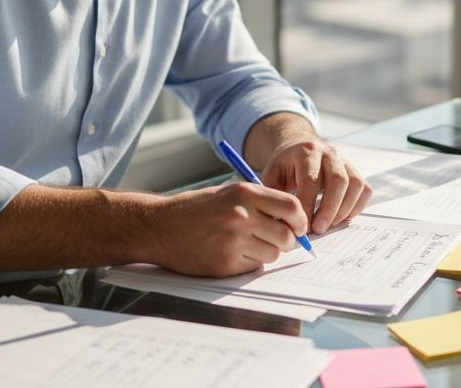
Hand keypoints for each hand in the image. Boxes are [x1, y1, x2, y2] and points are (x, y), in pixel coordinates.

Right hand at [146, 181, 307, 276]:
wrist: (160, 226)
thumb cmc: (195, 208)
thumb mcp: (229, 193)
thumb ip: (260, 203)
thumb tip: (292, 220)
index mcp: (245, 193)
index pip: (291, 207)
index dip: (300, 220)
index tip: (299, 226)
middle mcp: (241, 215)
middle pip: (287, 236)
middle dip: (288, 241)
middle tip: (279, 240)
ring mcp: (233, 241)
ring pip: (273, 254)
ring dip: (267, 252)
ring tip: (249, 244)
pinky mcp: (225, 263)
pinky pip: (254, 266)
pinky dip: (250, 262)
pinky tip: (232, 252)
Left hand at [260, 138, 371, 234]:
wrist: (299, 148)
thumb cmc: (285, 166)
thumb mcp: (272, 175)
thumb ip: (275, 197)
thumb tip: (280, 224)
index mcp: (306, 151)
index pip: (311, 180)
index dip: (308, 205)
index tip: (302, 226)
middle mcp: (330, 153)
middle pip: (338, 180)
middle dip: (329, 209)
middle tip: (319, 229)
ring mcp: (345, 161)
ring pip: (355, 185)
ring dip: (344, 210)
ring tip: (329, 225)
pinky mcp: (355, 171)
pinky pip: (365, 189)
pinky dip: (356, 207)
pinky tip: (342, 218)